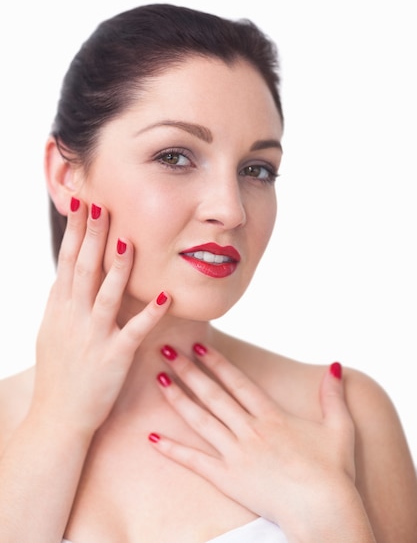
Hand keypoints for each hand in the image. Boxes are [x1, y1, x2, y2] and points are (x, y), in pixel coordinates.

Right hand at [31, 197, 170, 435]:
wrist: (57, 418)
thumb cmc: (58, 373)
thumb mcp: (52, 330)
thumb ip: (63, 300)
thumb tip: (68, 272)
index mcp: (59, 308)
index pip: (67, 261)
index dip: (76, 231)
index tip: (82, 202)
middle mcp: (73, 318)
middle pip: (84, 269)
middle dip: (93, 236)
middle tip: (101, 204)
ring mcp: (93, 337)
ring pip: (107, 295)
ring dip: (118, 267)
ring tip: (128, 239)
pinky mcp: (113, 358)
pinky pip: (134, 331)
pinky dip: (150, 313)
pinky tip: (165, 295)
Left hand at [149, 344, 358, 535]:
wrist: (324, 513)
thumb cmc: (334, 473)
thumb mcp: (339, 428)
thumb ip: (333, 396)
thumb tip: (335, 366)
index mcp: (272, 416)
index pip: (237, 381)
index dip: (216, 362)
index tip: (199, 346)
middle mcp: (250, 430)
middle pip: (212, 394)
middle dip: (188, 370)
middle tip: (166, 350)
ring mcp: (236, 454)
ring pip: (200, 420)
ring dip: (177, 398)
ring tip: (158, 380)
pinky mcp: (228, 479)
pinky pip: (195, 461)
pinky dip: (172, 449)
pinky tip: (152, 438)